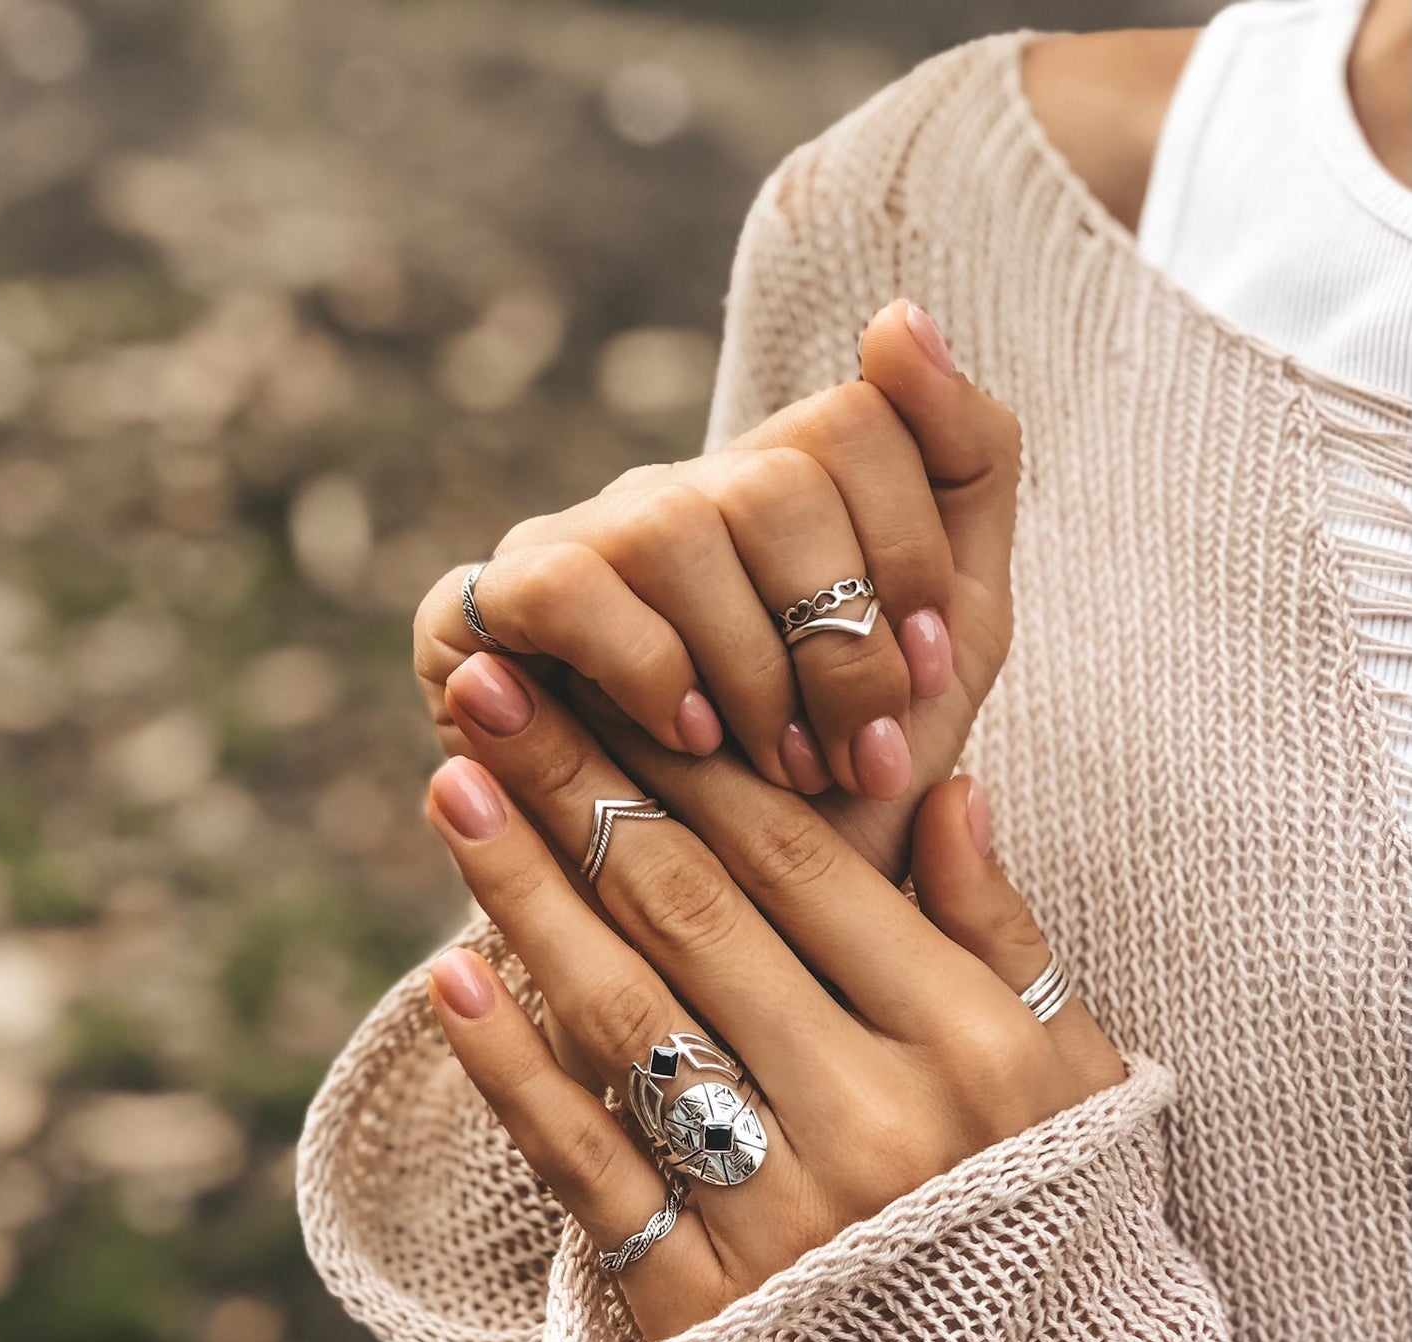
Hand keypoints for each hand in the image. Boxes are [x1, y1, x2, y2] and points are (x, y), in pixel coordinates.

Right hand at [413, 299, 1020, 876]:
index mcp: (788, 484)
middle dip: (840, 641)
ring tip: (782, 772)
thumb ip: (961, 478)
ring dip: (754, 673)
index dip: (910, 551)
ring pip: (681, 528)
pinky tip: (690, 744)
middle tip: (859, 759)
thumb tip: (899, 313)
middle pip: (777, 476)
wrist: (729, 924)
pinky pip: (570, 588)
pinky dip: (648, 672)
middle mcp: (681, 492)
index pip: (861, 417)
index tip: (924, 677)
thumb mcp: (939, 643)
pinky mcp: (484, 611)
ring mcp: (579, 540)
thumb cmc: (837, 784)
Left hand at [424, 663, 1122, 1341]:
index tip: (610, 682)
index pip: (806, 868)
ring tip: (454, 791)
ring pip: (628, 1022)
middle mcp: (878, 1122)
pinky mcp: (698, 1309)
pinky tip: (450, 977)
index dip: (693, 763)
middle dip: (581, 788)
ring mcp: (782, 1219)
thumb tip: (946, 780)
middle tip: (492, 691)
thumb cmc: (1040, 1229)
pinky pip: (586, 1168)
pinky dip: (510, 1071)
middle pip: (698, 918)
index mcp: (972, 1046)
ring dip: (525, 895)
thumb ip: (1005, 929)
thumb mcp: (1069, 1076)